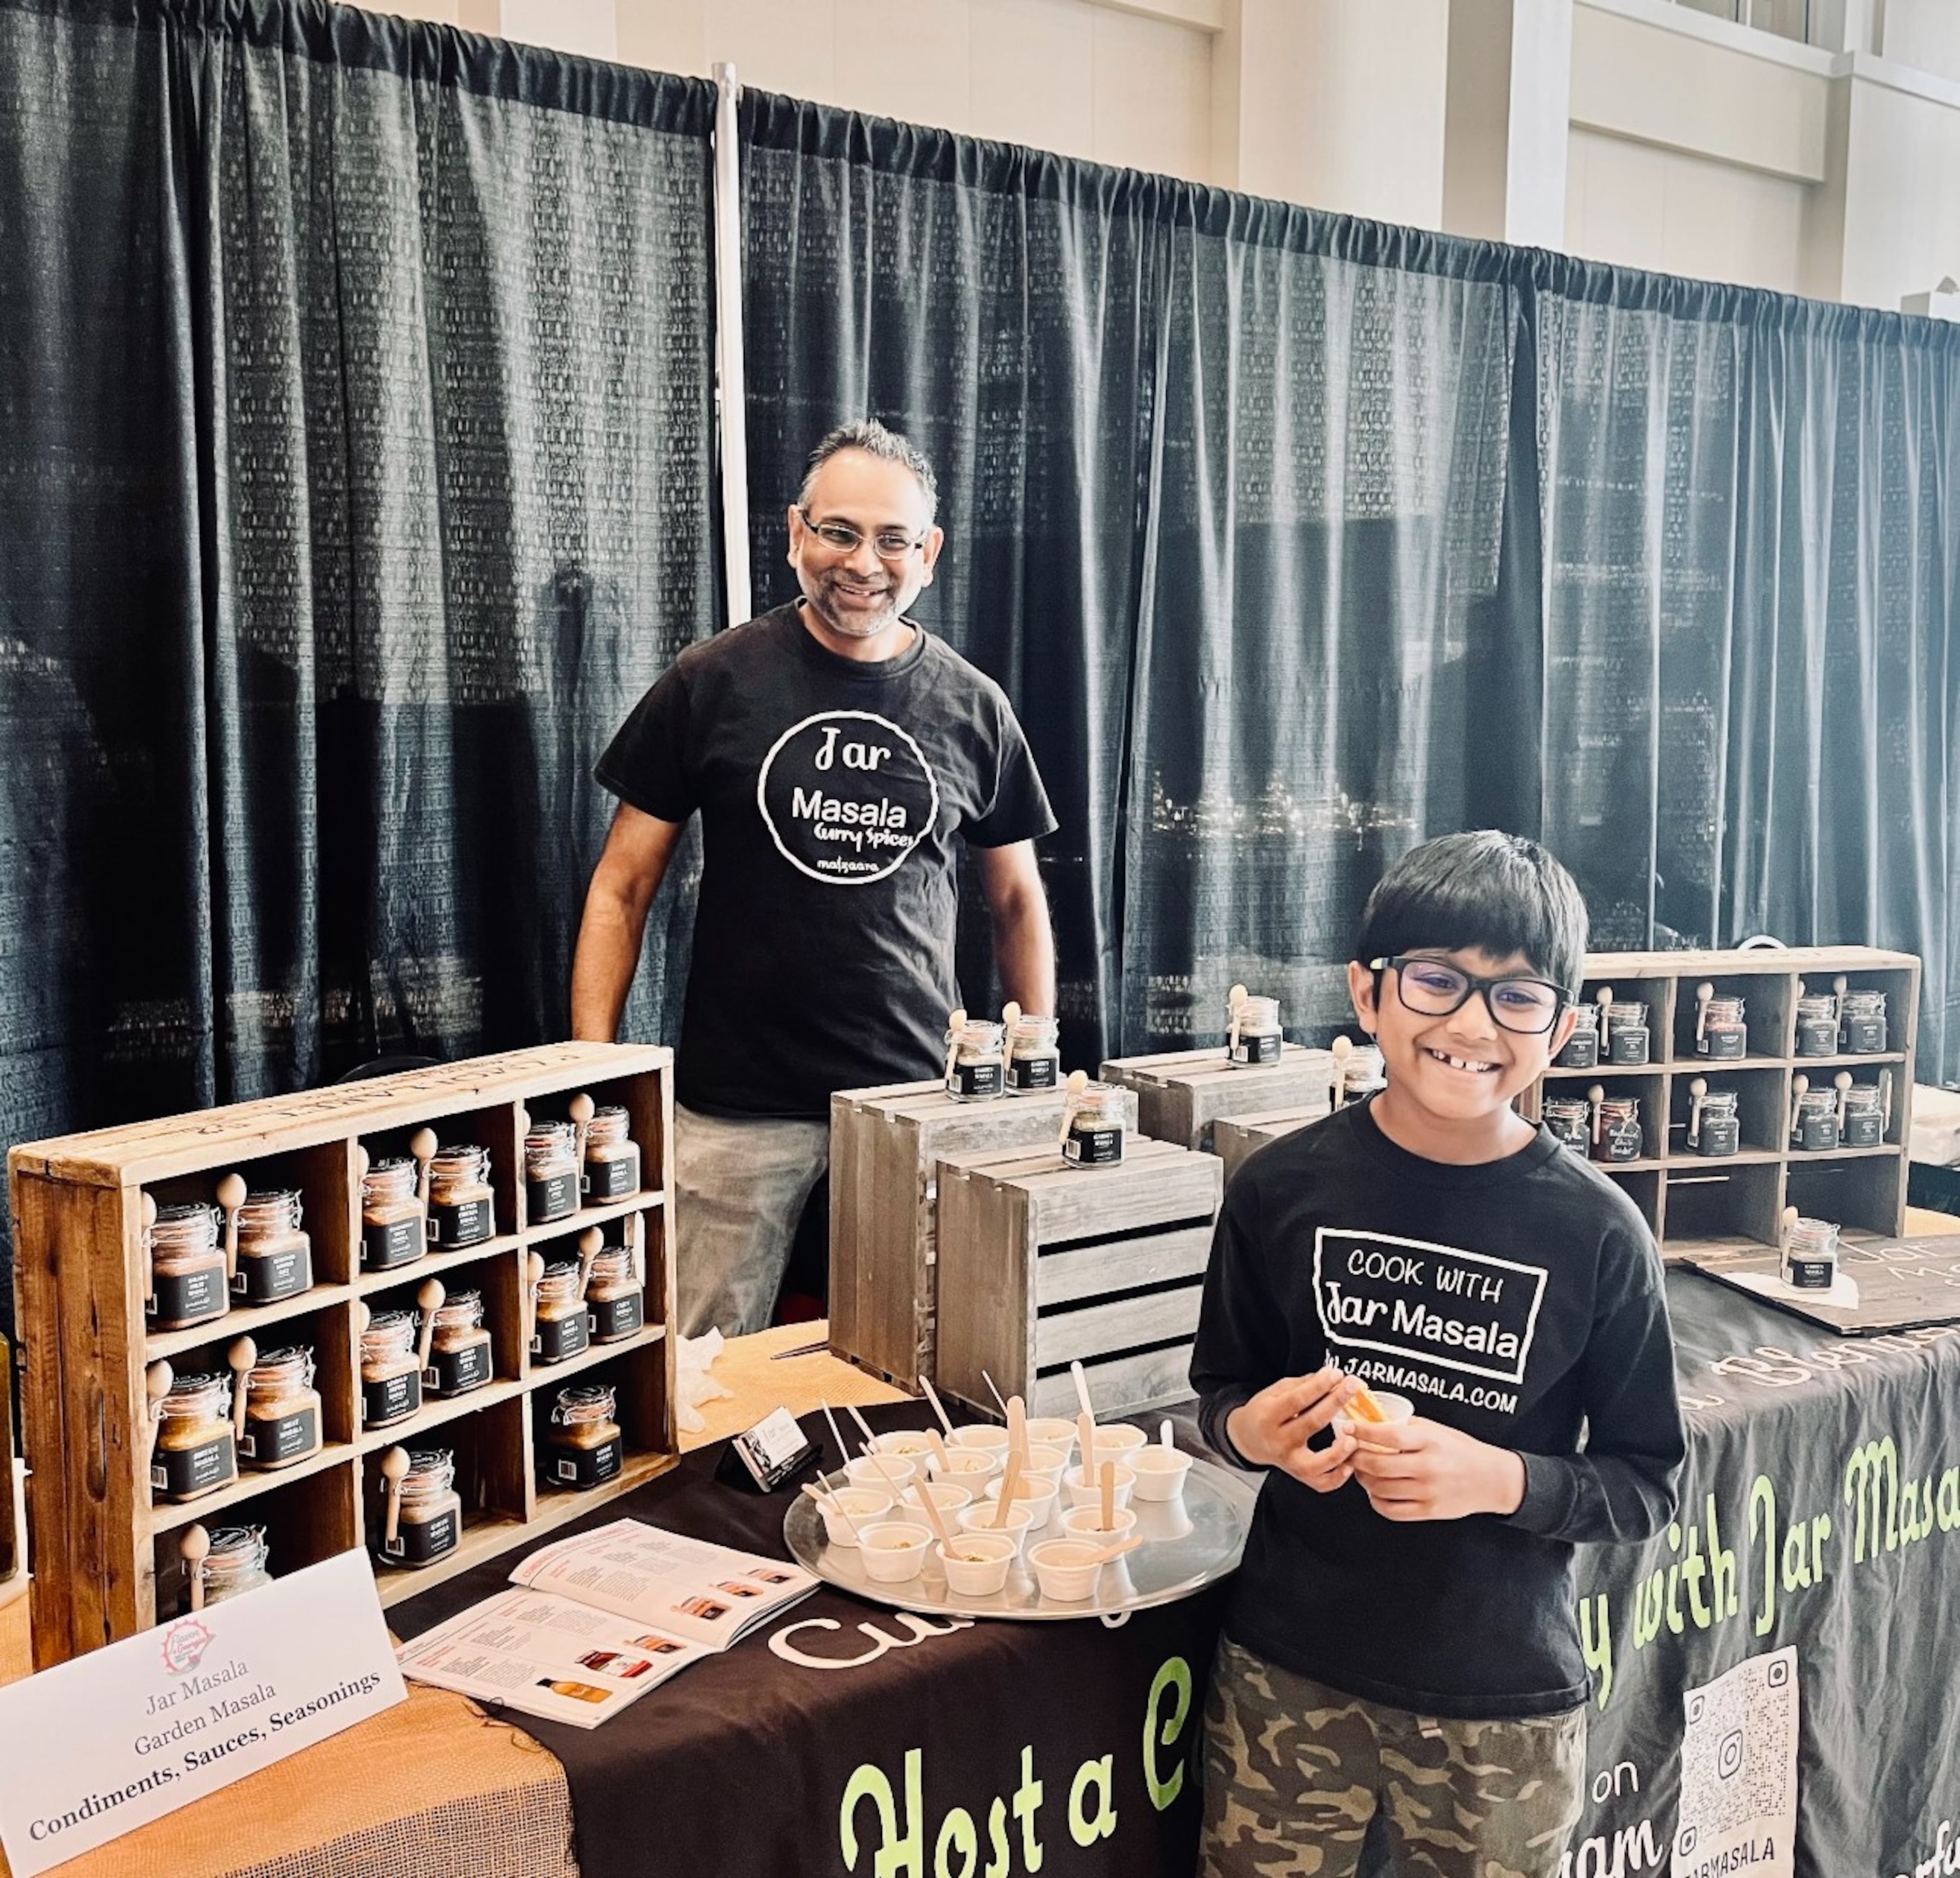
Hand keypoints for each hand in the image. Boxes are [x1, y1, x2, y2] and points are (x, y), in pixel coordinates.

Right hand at [1225, 1370, 1365, 1493]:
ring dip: (1338, 1451)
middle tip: (1352, 1386)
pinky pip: (1320, 1483)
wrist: (1248, 1438)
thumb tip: (1332, 1377)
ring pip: (1316, 1462)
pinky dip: (1337, 1478)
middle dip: (1335, 1402)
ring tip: (1354, 1437)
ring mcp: (1289, 1461)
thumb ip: (1303, 1385)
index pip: (1297, 1400)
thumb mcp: (1276, 1392)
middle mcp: (1278, 1441)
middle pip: (1311, 1423)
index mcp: (1268, 1415)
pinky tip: (1349, 1465)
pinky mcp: (1299, 1474)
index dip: (1318, 1386)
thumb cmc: (1265, 1411)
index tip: (1336, 1373)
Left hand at [1343, 1415, 1526, 1521]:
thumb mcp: (1437, 1430)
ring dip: (1362, 1479)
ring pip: (1380, 1489)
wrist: (1492, 1479)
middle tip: (1348, 1452)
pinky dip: (1376, 1500)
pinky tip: (1375, 1491)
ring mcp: (1428, 1491)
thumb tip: (1372, 1422)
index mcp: (1429, 1441)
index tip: (1347, 1428)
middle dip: (1355, 1458)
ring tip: (1360, 1471)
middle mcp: (1428, 1467)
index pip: (1388, 1436)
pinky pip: (1391, 1510)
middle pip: (1378, 1465)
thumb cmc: (1462, 1450)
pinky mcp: (1429, 1511)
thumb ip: (1406, 1427)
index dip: (1362, 1432)